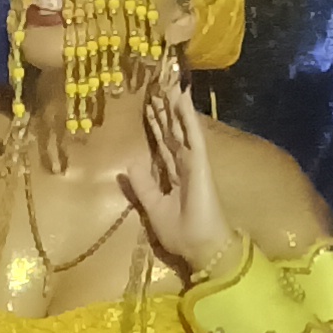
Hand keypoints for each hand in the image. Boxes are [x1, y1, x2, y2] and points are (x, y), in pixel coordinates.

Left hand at [119, 59, 243, 284]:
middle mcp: (185, 165)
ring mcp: (194, 162)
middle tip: (157, 85)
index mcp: (175, 176)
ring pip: (182, 127)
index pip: (163, 144)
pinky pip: (192, 135)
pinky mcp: (200, 163)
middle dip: (164, 109)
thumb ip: (143, 186)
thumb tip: (129, 164)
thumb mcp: (153, 207)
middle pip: (172, 131)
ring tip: (168, 83)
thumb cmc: (182, 233)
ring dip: (174, 106)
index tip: (149, 105)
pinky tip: (182, 99)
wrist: (202, 248)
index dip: (156, 125)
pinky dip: (187, 117)